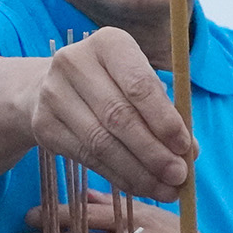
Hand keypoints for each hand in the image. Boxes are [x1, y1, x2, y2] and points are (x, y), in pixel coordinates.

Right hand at [29, 27, 193, 201]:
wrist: (49, 88)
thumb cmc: (110, 85)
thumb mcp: (138, 83)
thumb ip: (165, 112)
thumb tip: (189, 153)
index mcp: (108, 44)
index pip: (139, 85)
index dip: (164, 120)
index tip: (185, 148)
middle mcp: (73, 63)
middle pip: (119, 116)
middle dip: (153, 152)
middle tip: (179, 176)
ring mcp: (53, 94)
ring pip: (101, 142)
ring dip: (138, 171)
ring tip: (165, 189)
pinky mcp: (43, 125)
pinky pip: (86, 157)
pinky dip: (117, 176)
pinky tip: (139, 186)